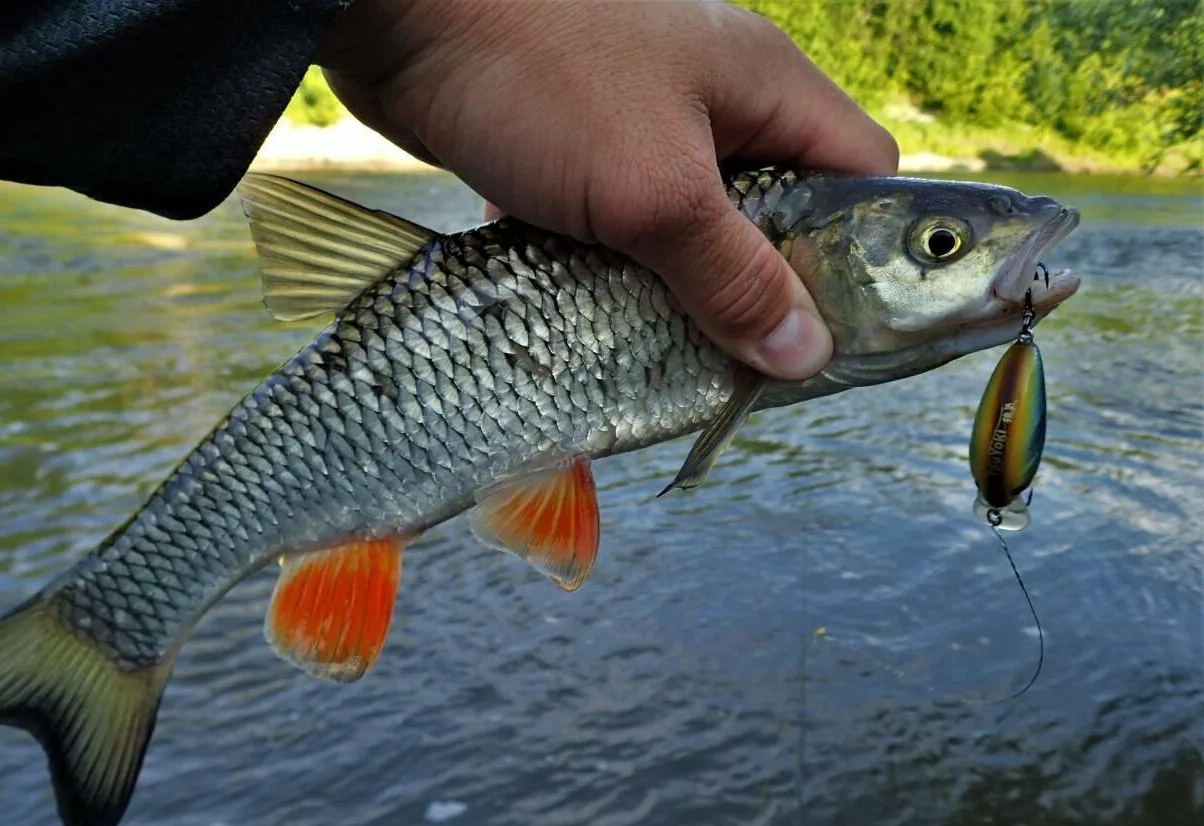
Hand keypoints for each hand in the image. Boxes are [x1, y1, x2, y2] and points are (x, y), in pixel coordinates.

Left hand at [318, 0, 897, 379]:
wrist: (396, 14)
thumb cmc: (544, 79)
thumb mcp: (654, 190)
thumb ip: (733, 276)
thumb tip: (806, 354)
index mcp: (764, 89)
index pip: (860, 179)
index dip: (860, 261)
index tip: (832, 334)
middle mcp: (716, 103)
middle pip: (776, 217)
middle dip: (757, 291)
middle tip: (737, 361)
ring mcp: (643, 123)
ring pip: (691, 228)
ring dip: (675, 290)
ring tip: (660, 351)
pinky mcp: (578, 150)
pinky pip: (618, 225)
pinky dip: (606, 270)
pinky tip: (585, 314)